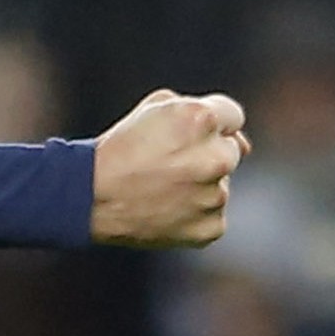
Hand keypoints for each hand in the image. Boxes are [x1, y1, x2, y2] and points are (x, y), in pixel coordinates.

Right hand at [90, 89, 248, 247]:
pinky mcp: (210, 227)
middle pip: (231, 151)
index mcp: (201, 120)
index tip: (187, 136)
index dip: (210, 124)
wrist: (91, 196)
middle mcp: (215, 158)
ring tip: (161, 189)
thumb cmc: (122, 147)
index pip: (234, 116)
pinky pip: (213, 216)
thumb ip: (201, 110)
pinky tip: (165, 209)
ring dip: (200, 185)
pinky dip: (194, 214)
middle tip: (168, 165)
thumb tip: (243, 143)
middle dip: (207, 154)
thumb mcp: (155, 108)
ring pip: (221, 186)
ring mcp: (215, 196)